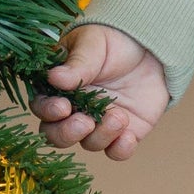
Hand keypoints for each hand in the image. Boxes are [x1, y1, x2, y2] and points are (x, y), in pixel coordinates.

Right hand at [31, 22, 169, 160]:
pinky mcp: (123, 133)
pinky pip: (117, 151)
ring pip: (89, 143)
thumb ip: (78, 63)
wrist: (151, 48)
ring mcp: (98, 124)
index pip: (42, 106)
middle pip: (57, 135)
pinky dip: (120, 149)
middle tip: (84, 122)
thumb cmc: (114, 41)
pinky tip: (128, 137)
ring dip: (101, 135)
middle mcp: (74, 110)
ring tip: (118, 116)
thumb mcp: (94, 43)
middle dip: (67, 134)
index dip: (48, 111)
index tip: (63, 106)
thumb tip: (55, 78)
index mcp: (58, 88)